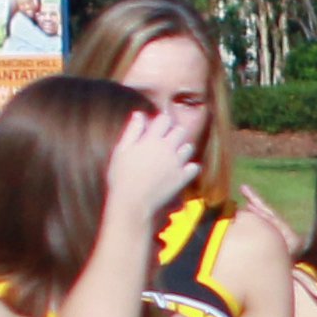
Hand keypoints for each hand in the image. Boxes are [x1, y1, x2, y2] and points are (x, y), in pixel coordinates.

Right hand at [104, 106, 202, 228]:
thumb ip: (132, 131)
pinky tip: (181, 170)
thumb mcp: (121, 150)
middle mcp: (166, 148)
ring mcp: (176, 163)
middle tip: (165, 142)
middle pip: (179, 131)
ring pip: (189, 147)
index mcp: (150, 139)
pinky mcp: (182, 178)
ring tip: (172, 156)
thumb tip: (139, 114)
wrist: (131, 202)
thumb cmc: (121, 176)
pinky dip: (190, 167)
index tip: (158, 128)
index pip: (164, 119)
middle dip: (173, 133)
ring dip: (182, 149)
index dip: (162, 122)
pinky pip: (195, 167)